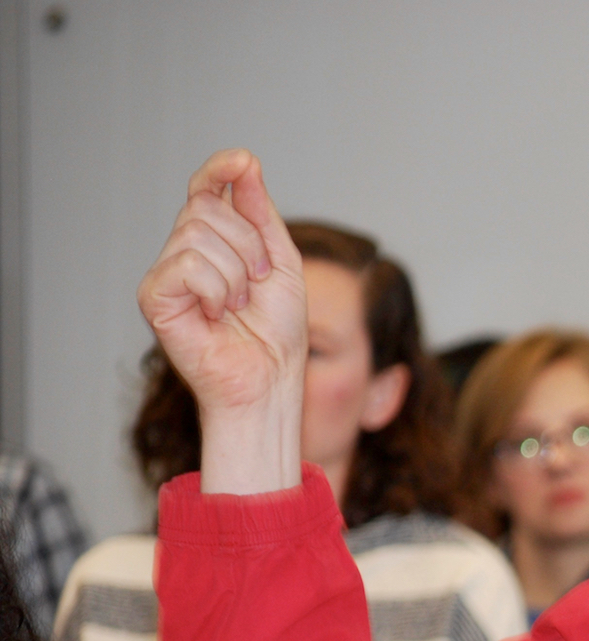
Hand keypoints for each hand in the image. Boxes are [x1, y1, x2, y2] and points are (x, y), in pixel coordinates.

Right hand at [136, 149, 305, 493]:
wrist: (269, 377)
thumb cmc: (276, 330)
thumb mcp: (280, 261)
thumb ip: (261, 214)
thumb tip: (244, 163)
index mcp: (216, 240)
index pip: (206, 188)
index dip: (220, 169)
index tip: (243, 161)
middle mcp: (185, 251)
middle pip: (208, 209)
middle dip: (248, 245)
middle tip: (256, 284)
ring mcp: (167, 272)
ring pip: (199, 236)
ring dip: (236, 274)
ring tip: (237, 305)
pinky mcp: (154, 296)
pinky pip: (187, 266)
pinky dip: (216, 290)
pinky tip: (216, 315)